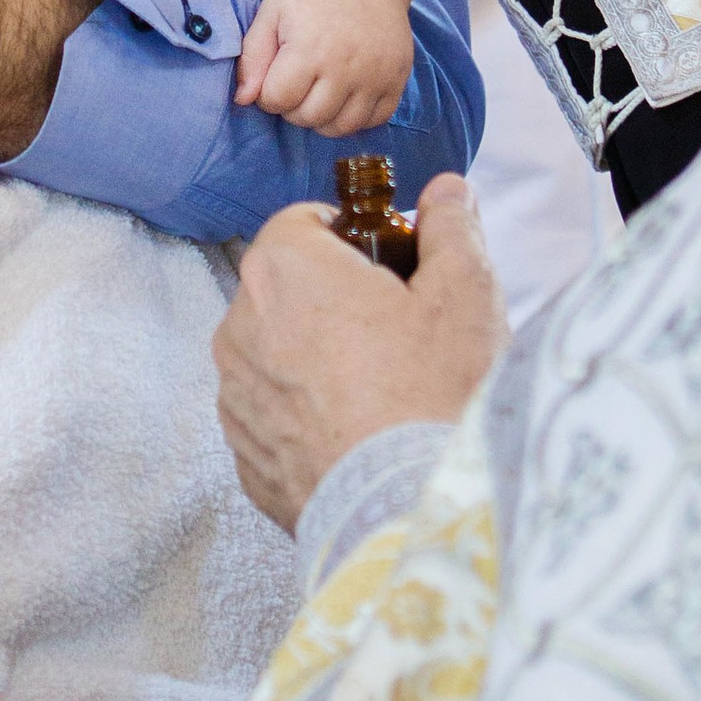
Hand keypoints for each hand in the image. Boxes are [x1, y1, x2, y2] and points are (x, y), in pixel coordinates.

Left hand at [217, 173, 504, 527]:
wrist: (413, 509)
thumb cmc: (436, 393)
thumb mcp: (464, 292)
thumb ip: (451, 227)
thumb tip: (447, 191)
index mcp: (282, 269)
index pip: (303, 222)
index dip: (352, 236)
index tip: (391, 266)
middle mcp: (239, 326)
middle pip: (287, 287)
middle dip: (333, 296)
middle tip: (398, 329)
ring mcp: (236, 397)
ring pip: (276, 352)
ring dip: (316, 357)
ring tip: (383, 389)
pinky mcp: (245, 458)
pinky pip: (274, 415)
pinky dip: (307, 416)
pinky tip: (360, 432)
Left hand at [234, 0, 413, 134]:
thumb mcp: (271, 13)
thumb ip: (253, 57)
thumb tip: (243, 100)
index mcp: (310, 48)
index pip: (277, 100)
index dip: (269, 93)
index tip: (276, 73)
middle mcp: (346, 66)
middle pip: (308, 118)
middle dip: (294, 106)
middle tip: (298, 80)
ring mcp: (376, 75)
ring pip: (340, 127)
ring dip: (323, 117)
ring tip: (320, 89)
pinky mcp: (397, 80)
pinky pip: (374, 121)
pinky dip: (356, 116)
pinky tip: (346, 93)